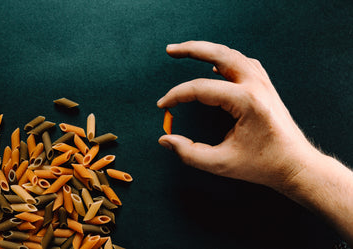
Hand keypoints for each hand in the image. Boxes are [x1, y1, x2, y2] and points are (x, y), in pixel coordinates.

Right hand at [157, 41, 317, 190]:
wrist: (295, 164)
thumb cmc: (263, 165)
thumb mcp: (221, 164)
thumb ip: (189, 153)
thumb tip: (165, 140)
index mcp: (246, 102)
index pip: (201, 89)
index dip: (177, 95)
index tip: (163, 105)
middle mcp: (255, 86)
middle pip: (219, 54)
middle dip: (191, 49)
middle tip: (170, 50)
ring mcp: (263, 83)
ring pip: (231, 55)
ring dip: (207, 50)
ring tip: (186, 51)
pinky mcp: (265, 86)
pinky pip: (243, 62)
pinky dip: (226, 58)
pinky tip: (214, 65)